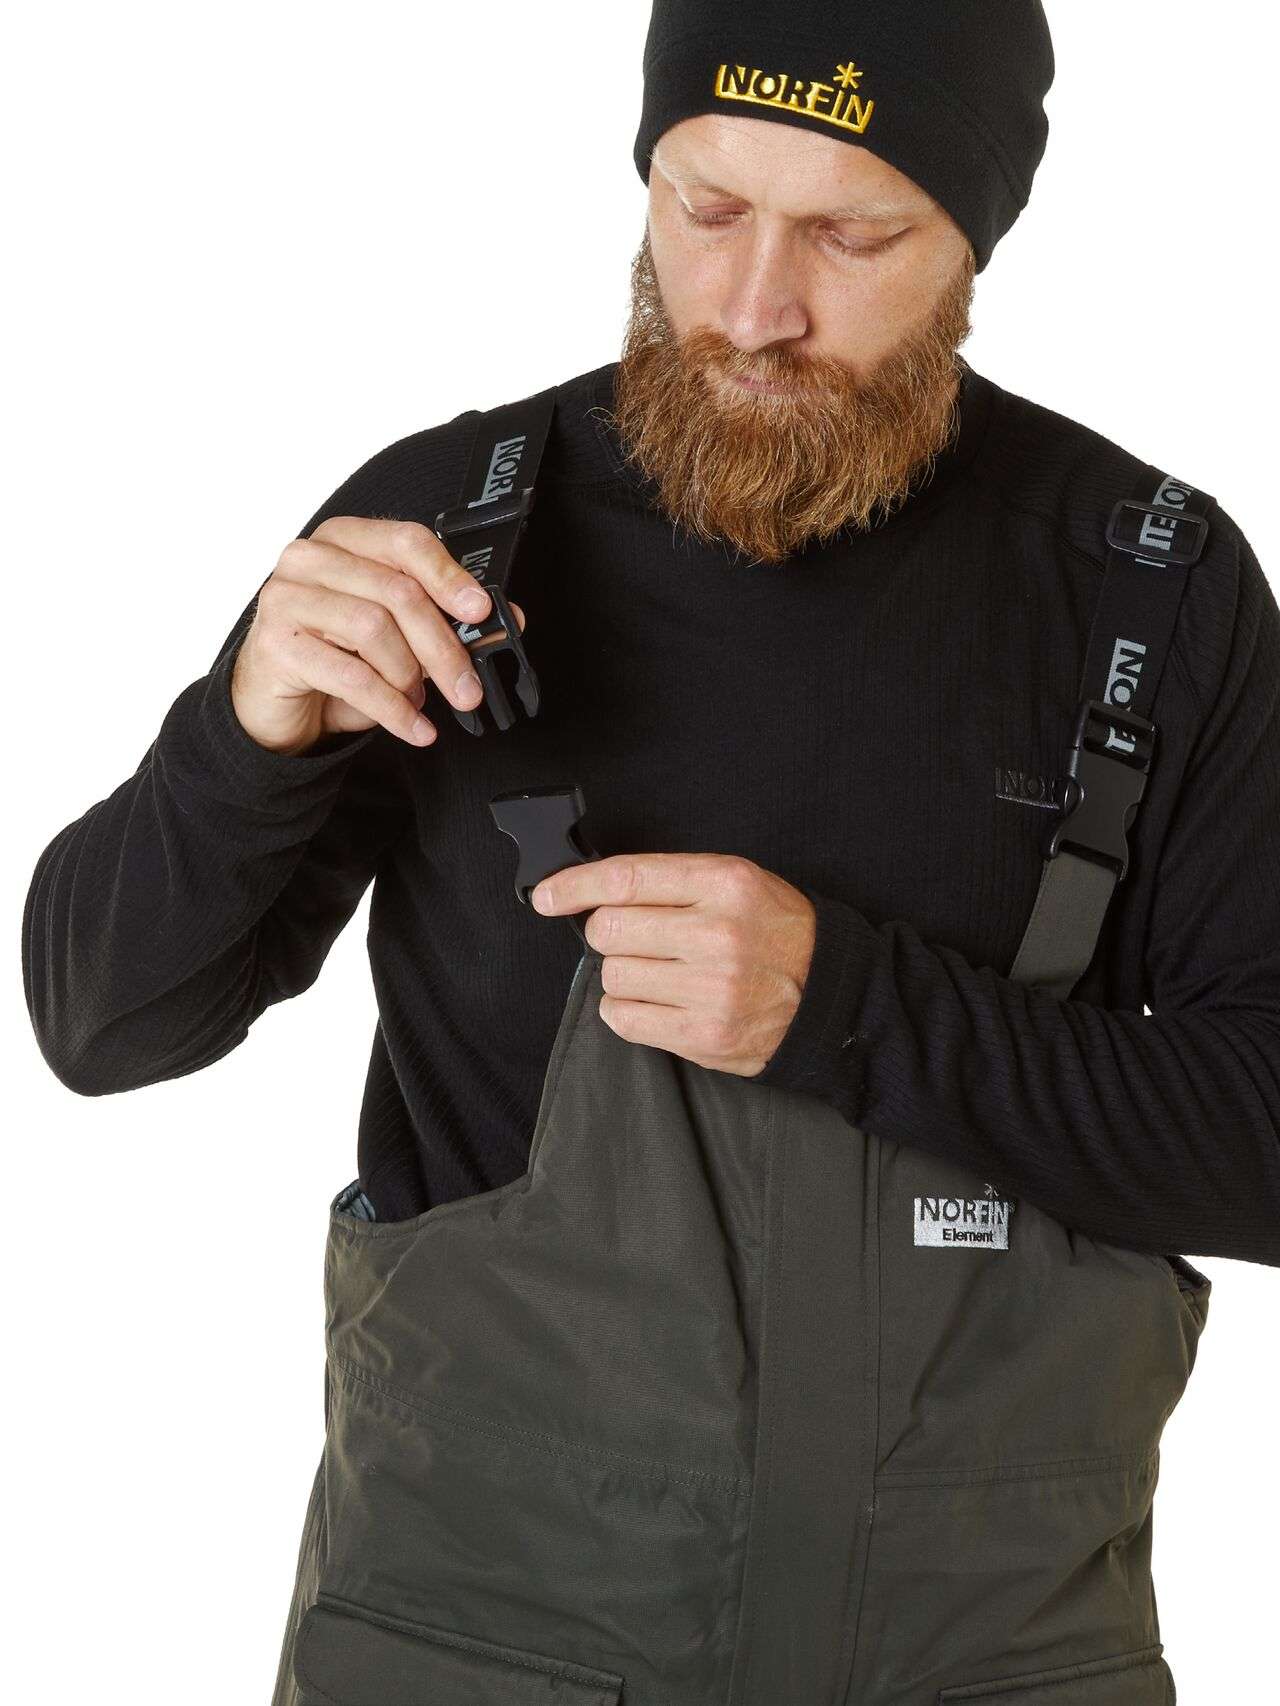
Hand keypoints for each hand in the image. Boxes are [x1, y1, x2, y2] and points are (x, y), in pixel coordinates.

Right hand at [231, 517, 525, 754]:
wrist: (274, 702)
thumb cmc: (334, 658)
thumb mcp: (396, 637)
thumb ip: (446, 620)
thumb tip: (505, 619)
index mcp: (344, 540)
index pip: (406, 541)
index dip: (449, 577)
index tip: (480, 611)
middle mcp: (310, 559)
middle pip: (396, 591)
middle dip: (442, 646)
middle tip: (467, 687)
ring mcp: (286, 598)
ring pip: (373, 629)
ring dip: (409, 676)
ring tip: (419, 700)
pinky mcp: (276, 645)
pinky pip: (351, 676)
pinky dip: (392, 709)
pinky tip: (413, 727)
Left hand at [530, 853, 815, 1075]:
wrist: (828, 995)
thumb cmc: (774, 933)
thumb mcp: (735, 881)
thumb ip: (670, 881)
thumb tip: (592, 891)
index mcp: (723, 883)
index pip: (626, 879)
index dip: (574, 886)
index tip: (547, 896)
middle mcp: (717, 934)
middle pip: (609, 929)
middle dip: (611, 933)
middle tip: (639, 939)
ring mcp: (711, 988)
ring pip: (613, 976)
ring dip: (623, 974)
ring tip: (662, 973)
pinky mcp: (704, 1034)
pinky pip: (624, 1019)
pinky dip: (627, 1009)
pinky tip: (657, 1001)